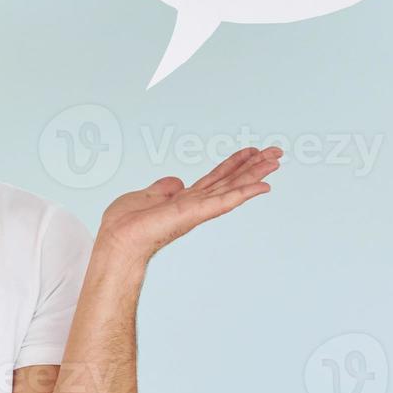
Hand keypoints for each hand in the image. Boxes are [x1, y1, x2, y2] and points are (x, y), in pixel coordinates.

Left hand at [98, 146, 281, 266]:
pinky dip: (244, 192)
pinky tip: (262, 185)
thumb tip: (176, 182)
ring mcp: (198, 210)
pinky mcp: (196, 214)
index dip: (233, 164)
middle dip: (253, 166)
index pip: (215, 179)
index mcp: (184, 200)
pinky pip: (225, 201)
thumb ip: (163, 188)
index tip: (251, 151)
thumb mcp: (144, 196)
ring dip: (255, 174)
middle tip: (275, 152)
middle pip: (230, 181)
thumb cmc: (125, 226)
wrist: (117, 241)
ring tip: (275, 161)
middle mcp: (196, 205)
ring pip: (233, 188)